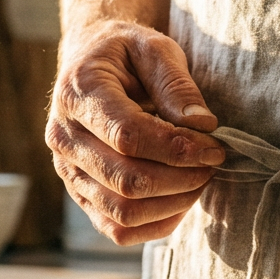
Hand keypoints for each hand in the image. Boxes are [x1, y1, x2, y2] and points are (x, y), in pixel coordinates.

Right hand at [46, 20, 223, 244]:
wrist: (92, 63)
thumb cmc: (126, 54)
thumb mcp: (154, 49)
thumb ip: (176, 85)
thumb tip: (202, 126)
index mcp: (79, 94)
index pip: (128, 136)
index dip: (177, 149)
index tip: (215, 147)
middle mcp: (65, 137)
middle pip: (127, 180)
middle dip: (182, 178)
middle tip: (212, 163)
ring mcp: (68, 170)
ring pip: (123, 211)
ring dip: (172, 203)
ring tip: (199, 179)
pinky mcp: (80, 194)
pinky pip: (117, 229)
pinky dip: (156, 224)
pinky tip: (180, 200)